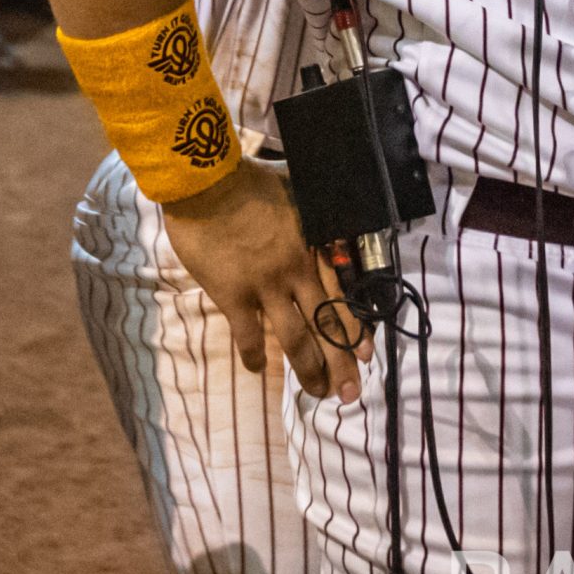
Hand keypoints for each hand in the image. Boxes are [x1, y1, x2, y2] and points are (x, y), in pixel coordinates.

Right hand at [161, 159, 368, 401]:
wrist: (205, 180)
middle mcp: (296, 272)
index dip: (355, 329)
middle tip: (350, 394)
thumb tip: (332, 206)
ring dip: (309, 370)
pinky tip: (257, 369)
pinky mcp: (234, 295)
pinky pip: (249, 336)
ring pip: (296, 339)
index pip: (341, 296)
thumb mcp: (295, 188)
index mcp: (313, 247)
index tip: (368, 355)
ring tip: (317, 393)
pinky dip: (254, 356)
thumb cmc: (249, 179)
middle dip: (341, 363)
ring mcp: (265, 286)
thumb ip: (313, 208)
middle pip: (325, 326)